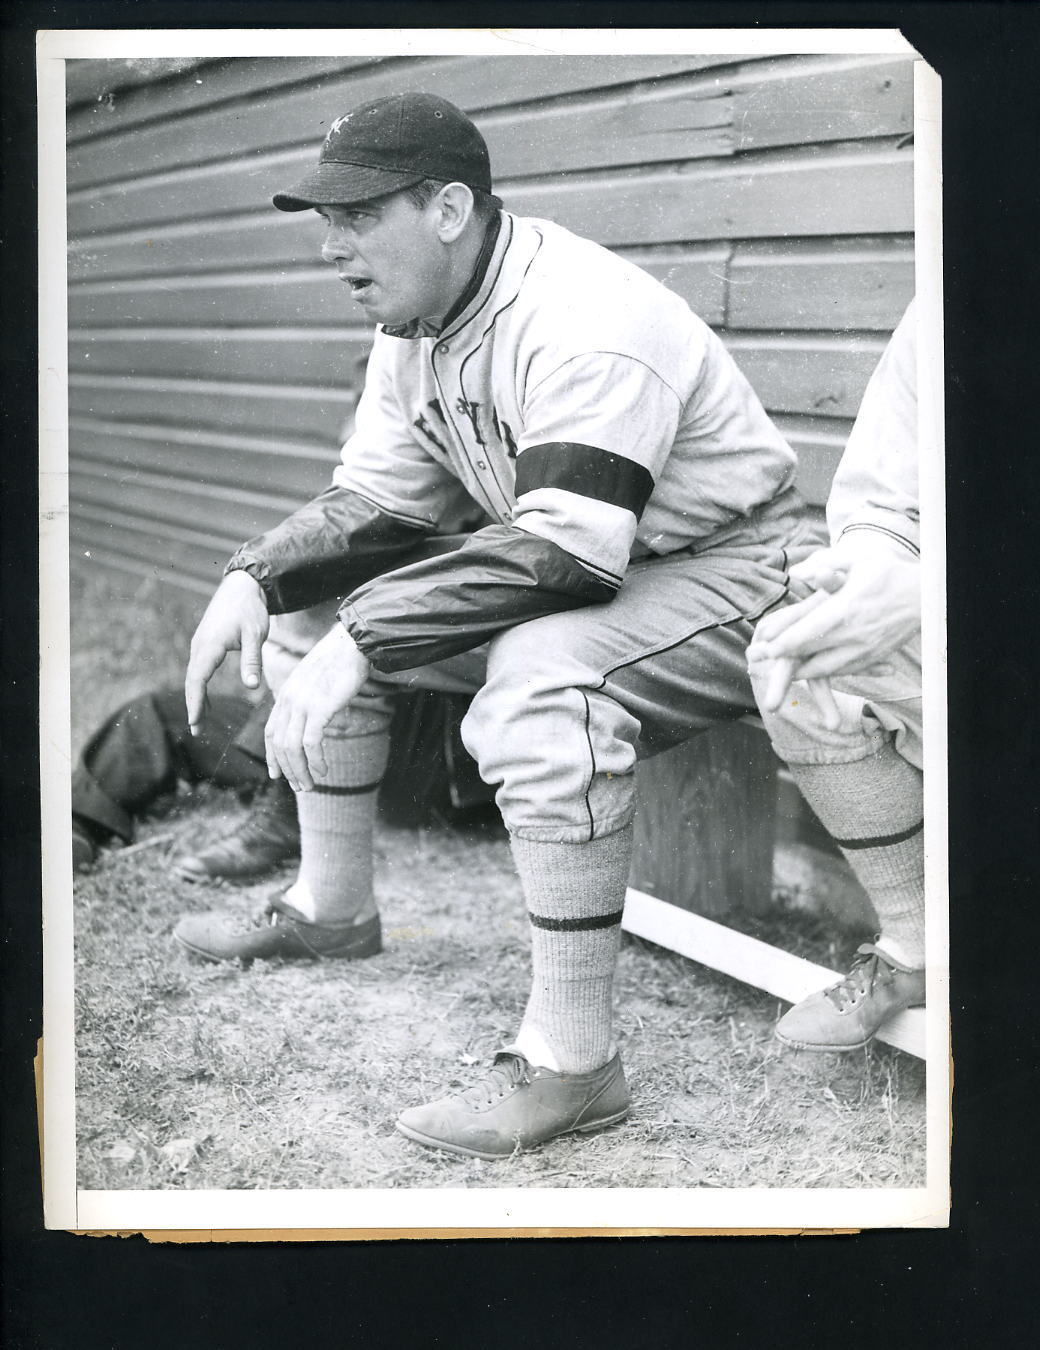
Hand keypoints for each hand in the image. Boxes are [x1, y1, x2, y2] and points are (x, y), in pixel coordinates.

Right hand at [185, 571, 269, 733]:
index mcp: (210, 645)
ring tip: (200, 723)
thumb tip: (252, 687)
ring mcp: (200, 644)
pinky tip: (207, 702)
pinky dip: (199, 687)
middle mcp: (200, 645)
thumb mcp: (256, 635)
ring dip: (195, 698)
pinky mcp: (205, 643)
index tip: (195, 722)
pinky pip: (199, 669)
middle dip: (193, 706)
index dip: (195, 702)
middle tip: (195, 731)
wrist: (242, 585)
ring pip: (194, 676)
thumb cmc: (250, 609)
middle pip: (192, 681)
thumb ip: (252, 661)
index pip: (198, 679)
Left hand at [264, 622, 370, 790]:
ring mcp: (302, 704)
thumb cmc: (338, 662)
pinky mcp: (319, 707)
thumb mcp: (314, 681)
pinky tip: (323, 769)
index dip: (272, 756)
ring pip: (293, 748)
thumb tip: (314, 719)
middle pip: (279, 744)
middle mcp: (289, 701)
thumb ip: (308, 700)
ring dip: (300, 771)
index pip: (271, 732)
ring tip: (310, 785)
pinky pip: (311, 742)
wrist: (351, 644)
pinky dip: (315, 760)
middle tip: (300, 787)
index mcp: (286, 695)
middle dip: (288, 770)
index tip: (276, 775)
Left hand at [748, 540, 918, 712]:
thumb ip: (826, 563)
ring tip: (782, 671)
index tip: (765, 647)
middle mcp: (853, 634)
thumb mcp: (858, 560)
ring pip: (825, 669)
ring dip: (802, 671)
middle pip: (811, 655)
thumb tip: (797, 572)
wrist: (925, 597)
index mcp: (845, 610)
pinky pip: (843, 671)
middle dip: (784, 661)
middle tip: (762, 661)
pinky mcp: (872, 658)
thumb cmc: (887, 573)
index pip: (808, 632)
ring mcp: (864, 649)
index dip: (784, 643)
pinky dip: (824, 673)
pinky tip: (810, 670)